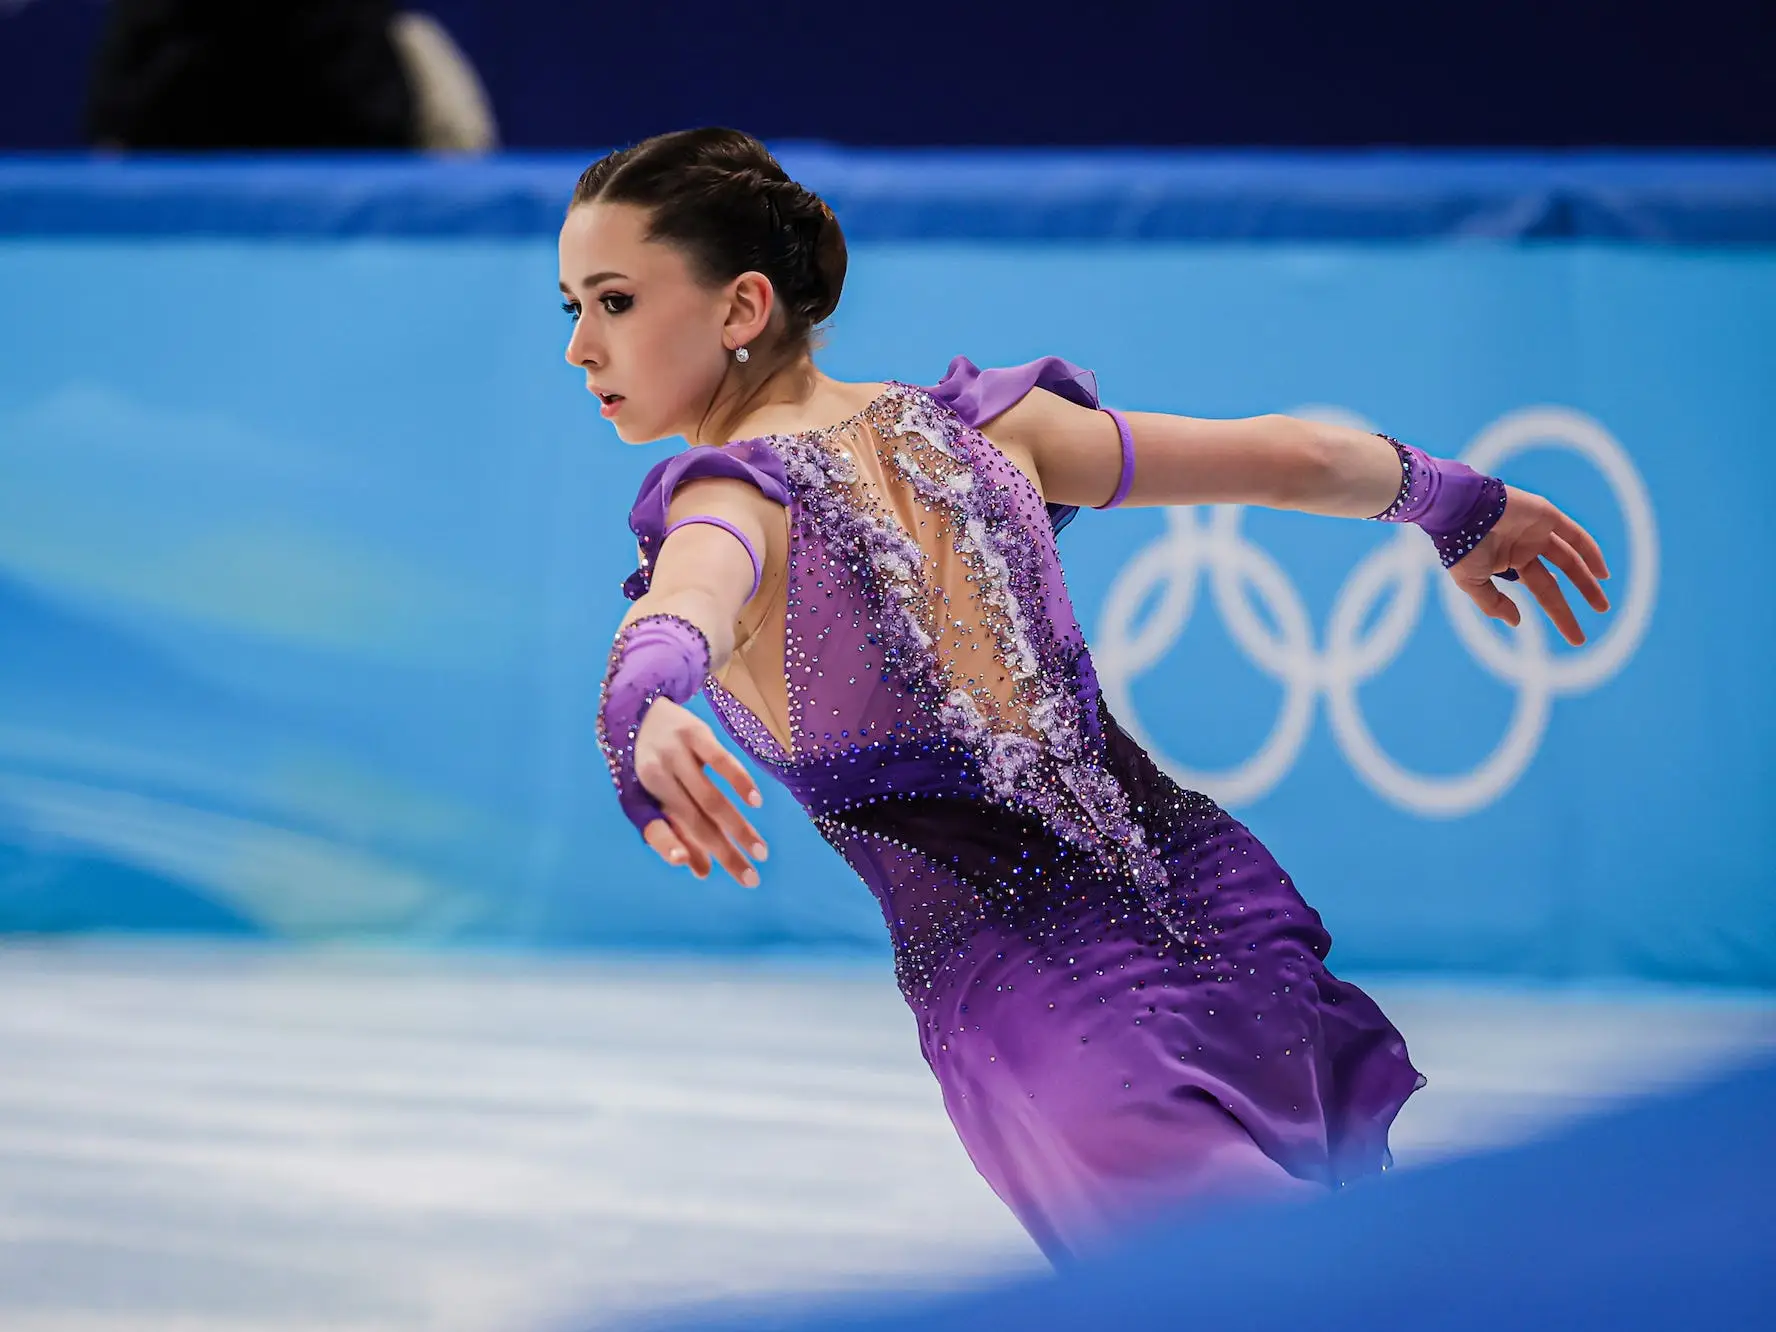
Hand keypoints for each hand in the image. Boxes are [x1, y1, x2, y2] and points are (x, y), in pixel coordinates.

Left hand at [631, 697, 768, 886]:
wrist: (638, 707)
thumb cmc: (650, 765)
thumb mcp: (652, 797)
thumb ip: (676, 833)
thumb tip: (703, 872)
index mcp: (639, 798)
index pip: (655, 830)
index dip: (673, 849)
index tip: (701, 872)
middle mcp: (654, 778)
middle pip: (693, 822)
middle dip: (725, 853)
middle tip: (751, 878)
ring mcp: (675, 754)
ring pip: (710, 798)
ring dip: (738, 827)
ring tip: (760, 851)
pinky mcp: (694, 733)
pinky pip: (720, 760)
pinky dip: (739, 781)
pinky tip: (755, 802)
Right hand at [1450, 484, 1611, 644]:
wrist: (1459, 510)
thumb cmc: (1461, 546)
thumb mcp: (1472, 582)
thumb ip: (1493, 603)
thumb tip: (1516, 622)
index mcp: (1509, 562)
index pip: (1540, 589)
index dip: (1557, 611)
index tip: (1573, 636)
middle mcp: (1526, 547)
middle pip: (1557, 579)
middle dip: (1574, 601)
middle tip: (1588, 627)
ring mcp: (1537, 531)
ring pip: (1570, 558)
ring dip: (1587, 580)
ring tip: (1602, 606)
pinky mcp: (1546, 514)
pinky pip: (1574, 534)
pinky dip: (1590, 551)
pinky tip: (1601, 572)